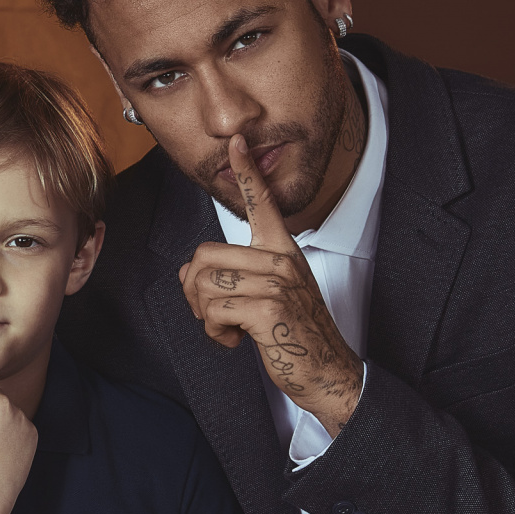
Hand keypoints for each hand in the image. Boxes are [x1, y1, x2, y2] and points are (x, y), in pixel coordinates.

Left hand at [178, 135, 362, 432]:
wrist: (325, 371)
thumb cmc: (294, 333)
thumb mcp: (266, 295)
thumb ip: (232, 275)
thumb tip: (189, 271)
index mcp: (282, 251)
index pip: (263, 204)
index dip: (247, 173)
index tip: (236, 142)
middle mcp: (281, 260)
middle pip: (204, 256)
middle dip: (194, 291)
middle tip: (214, 313)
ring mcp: (277, 283)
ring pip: (204, 285)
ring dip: (204, 315)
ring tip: (228, 326)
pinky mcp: (269, 309)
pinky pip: (214, 311)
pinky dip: (215, 332)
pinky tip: (235, 340)